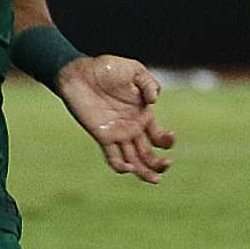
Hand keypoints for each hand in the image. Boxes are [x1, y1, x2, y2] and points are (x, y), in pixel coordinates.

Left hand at [53, 56, 173, 182]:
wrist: (79, 73)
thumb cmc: (107, 68)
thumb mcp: (134, 70)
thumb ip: (149, 83)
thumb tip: (154, 101)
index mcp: (143, 114)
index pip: (159, 136)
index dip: (167, 141)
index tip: (169, 137)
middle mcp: (132, 128)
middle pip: (148, 153)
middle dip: (159, 164)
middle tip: (165, 166)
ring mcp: (117, 134)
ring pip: (134, 160)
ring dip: (144, 172)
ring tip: (154, 180)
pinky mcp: (102, 136)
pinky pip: (112, 157)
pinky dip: (121, 166)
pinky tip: (128, 168)